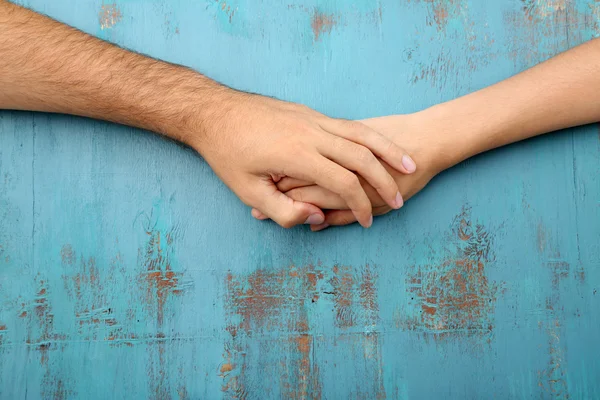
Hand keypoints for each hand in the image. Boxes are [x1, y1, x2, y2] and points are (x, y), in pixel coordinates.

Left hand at [188, 92, 416, 227]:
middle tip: (400, 199)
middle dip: (385, 179)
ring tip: (409, 164)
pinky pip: (349, 124)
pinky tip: (380, 146)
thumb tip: (315, 217)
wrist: (213, 110)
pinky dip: (370, 137)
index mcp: (297, 154)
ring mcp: (312, 119)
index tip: (368, 221)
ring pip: (361, 134)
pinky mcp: (310, 113)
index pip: (343, 182)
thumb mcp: (247, 191)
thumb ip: (283, 211)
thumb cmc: (227, 153)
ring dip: (387, 151)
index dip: (359, 205)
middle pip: (361, 155)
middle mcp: (311, 133)